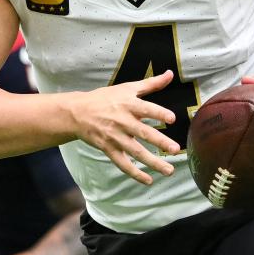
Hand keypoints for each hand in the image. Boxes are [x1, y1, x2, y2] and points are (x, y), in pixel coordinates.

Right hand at [70, 70, 180, 184]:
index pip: (146, 109)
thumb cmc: (105, 98)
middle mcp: (122, 121)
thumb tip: (170, 74)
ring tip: (169, 170)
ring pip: (135, 152)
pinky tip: (148, 180)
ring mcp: (115, 137)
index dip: (158, 113)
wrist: (78, 112)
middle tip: (175, 149)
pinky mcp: (108, 148)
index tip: (172, 118)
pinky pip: (123, 163)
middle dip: (159, 141)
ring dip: (152, 162)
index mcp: (128, 104)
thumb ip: (151, 83)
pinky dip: (135, 173)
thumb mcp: (127, 88)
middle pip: (143, 133)